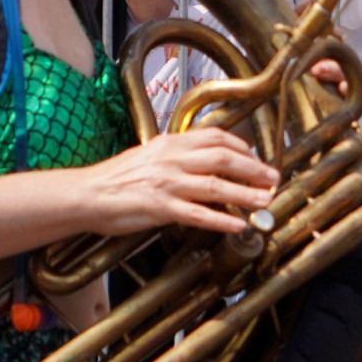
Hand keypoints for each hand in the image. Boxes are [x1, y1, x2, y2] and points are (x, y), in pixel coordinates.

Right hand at [81, 126, 279, 234]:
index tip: (257, 157)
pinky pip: (197, 214)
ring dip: (245, 194)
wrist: (88, 193)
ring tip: (265, 201)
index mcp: (170, 143)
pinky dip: (220, 220)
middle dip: (253, 169)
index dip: (242, 147)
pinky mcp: (160, 208)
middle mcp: (172, 159)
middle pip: (223, 159)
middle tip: (273, 179)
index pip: (215, 137)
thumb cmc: (116, 177)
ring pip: (215, 186)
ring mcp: (167, 183)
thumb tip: (203, 159)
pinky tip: (237, 225)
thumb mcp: (150, 154)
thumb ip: (177, 155)